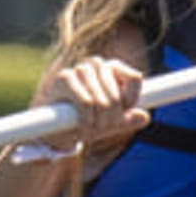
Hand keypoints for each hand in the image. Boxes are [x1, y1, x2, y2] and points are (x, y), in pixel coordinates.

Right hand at [28, 57, 148, 155]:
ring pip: (103, 101)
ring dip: (98, 122)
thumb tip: (145, 117)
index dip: (131, 101)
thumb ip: (126, 120)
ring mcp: (80, 69)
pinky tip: (80, 124)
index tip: (122, 113)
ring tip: (88, 128)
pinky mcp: (64, 78)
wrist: (51, 132)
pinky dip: (86, 120)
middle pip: (117, 96)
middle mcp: (97, 64)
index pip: (135, 78)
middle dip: (112, 120)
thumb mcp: (108, 125)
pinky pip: (87, 103)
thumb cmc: (82, 123)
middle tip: (100, 128)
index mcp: (112, 69)